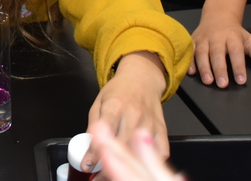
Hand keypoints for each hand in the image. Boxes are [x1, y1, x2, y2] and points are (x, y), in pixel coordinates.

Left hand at [85, 52, 168, 171]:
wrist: (142, 79)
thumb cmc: (118, 91)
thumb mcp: (99, 103)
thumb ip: (93, 125)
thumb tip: (88, 149)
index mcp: (115, 106)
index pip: (103, 132)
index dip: (95, 152)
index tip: (87, 165)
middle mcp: (134, 115)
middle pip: (122, 146)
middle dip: (110, 165)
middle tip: (100, 177)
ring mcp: (150, 123)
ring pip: (140, 152)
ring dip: (127, 167)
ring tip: (116, 176)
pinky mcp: (162, 130)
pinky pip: (160, 152)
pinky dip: (151, 162)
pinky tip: (140, 165)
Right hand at [189, 13, 250, 87]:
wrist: (217, 17)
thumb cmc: (235, 34)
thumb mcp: (250, 41)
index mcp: (232, 37)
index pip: (236, 52)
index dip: (238, 66)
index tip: (241, 80)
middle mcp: (216, 37)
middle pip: (217, 53)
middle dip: (219, 69)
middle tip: (223, 84)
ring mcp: (203, 38)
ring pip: (202, 53)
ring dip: (204, 67)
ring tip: (208, 81)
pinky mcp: (193, 40)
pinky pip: (190, 51)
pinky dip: (190, 61)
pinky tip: (191, 72)